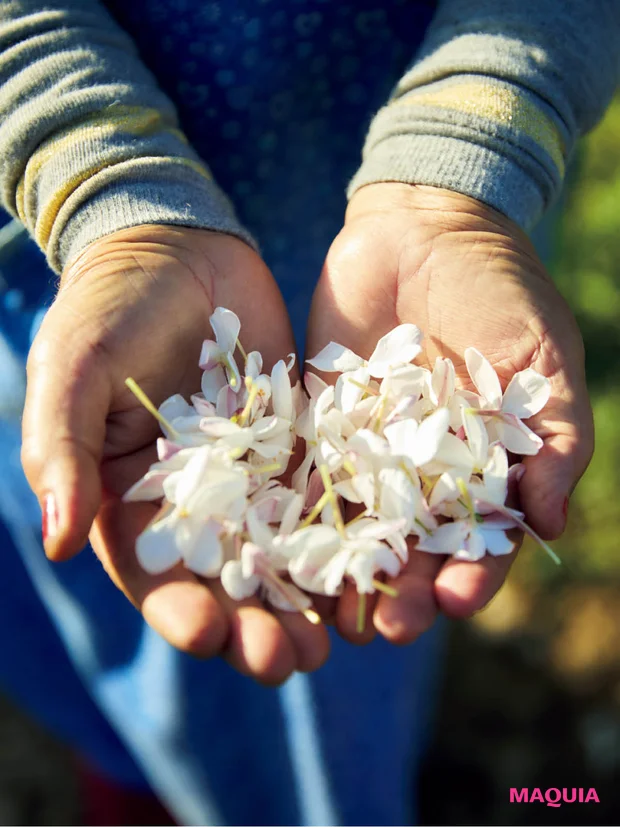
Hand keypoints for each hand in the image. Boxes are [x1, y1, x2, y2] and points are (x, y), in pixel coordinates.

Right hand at [22, 225, 328, 682]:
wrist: (179, 251)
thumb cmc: (109, 307)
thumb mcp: (73, 371)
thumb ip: (63, 451)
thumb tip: (58, 544)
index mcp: (131, 498)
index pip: (153, 573)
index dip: (177, 610)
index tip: (206, 636)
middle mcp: (195, 501)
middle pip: (225, 580)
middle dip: (253, 624)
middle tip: (288, 662)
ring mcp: (250, 476)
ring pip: (281, 552)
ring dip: (305, 599)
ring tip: (335, 641)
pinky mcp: (296, 444)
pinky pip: (321, 495)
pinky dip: (343, 534)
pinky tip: (369, 567)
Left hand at [307, 183, 593, 644]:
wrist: (421, 231)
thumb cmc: (499, 293)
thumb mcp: (540, 360)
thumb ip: (551, 439)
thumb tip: (550, 527)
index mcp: (487, 468)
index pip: (483, 538)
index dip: (476, 573)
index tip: (460, 599)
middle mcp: (426, 473)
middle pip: (415, 548)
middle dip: (404, 590)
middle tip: (386, 627)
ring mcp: (370, 453)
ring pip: (359, 528)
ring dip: (347, 572)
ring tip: (333, 613)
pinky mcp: (320, 427)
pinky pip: (308, 478)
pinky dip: (297, 515)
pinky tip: (282, 551)